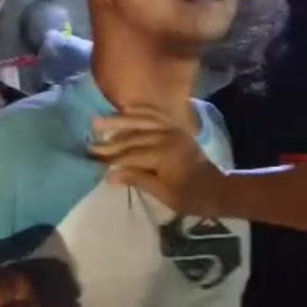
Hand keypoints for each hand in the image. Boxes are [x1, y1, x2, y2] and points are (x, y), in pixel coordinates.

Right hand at [89, 107, 225, 215]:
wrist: (218, 189)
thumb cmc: (191, 197)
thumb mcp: (164, 193)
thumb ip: (138, 180)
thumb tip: (110, 175)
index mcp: (165, 154)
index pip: (130, 154)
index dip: (110, 158)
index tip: (92, 160)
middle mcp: (168, 136)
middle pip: (133, 136)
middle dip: (110, 142)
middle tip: (89, 144)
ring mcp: (173, 130)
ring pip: (141, 121)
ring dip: (119, 121)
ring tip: (98, 122)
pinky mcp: (177, 128)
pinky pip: (156, 115)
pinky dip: (140, 111)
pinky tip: (125, 109)